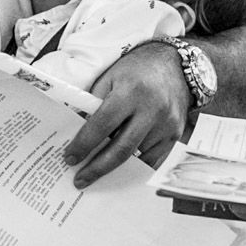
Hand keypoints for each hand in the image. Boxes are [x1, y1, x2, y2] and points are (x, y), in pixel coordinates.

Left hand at [65, 43, 191, 185]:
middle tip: (81, 180)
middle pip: (122, 149)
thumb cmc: (136, 70)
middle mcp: (152, 109)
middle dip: (98, 168)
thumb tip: (77, 134)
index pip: (103, 125)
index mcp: (131, 91)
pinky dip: (136, 166)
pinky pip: (153, 159)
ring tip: (98, 172)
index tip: (70, 158)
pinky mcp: (175, 133)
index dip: (84, 144)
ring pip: (137, 156)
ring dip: (115, 167)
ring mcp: (167, 124)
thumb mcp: (109, 79)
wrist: (174, 65)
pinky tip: (121, 169)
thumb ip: (94, 106)